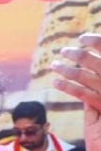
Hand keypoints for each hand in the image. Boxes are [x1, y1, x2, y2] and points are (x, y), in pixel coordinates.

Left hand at [52, 34, 100, 150]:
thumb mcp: (99, 113)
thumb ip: (95, 96)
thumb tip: (84, 79)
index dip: (100, 45)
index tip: (84, 38)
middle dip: (83, 54)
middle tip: (64, 50)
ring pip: (92, 78)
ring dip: (70, 69)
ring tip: (54, 64)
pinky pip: (86, 95)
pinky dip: (69, 87)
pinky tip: (55, 82)